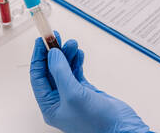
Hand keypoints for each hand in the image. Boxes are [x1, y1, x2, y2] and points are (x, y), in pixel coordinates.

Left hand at [30, 32, 150, 132]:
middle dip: (54, 53)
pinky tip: (79, 53)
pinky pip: (76, 72)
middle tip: (57, 37)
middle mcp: (59, 100)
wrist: (121, 129)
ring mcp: (72, 95)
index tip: (41, 41)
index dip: (38, 57)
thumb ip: (60, 72)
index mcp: (50, 105)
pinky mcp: (85, 91)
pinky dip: (77, 61)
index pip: (38, 77)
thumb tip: (52, 54)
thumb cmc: (96, 121)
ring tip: (72, 43)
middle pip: (51, 70)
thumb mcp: (73, 94)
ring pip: (65, 69)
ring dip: (67, 55)